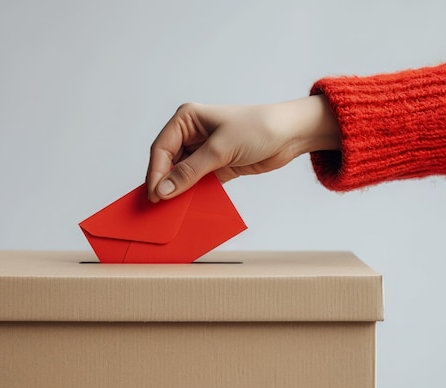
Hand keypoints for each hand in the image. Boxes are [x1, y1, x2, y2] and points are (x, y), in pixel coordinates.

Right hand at [146, 95, 340, 201]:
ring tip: (171, 209)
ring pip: (181, 174)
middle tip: (159, 206)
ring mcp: (203, 151)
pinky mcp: (215, 166)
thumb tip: (164, 190)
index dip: (156, 172)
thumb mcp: (220, 149)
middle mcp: (191, 133)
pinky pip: (196, 182)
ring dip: (177, 190)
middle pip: (168, 162)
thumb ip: (191, 171)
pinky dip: (192, 193)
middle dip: (164, 183)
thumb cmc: (258, 128)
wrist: (290, 134)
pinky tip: (188, 205)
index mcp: (187, 119)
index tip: (155, 194)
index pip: (161, 148)